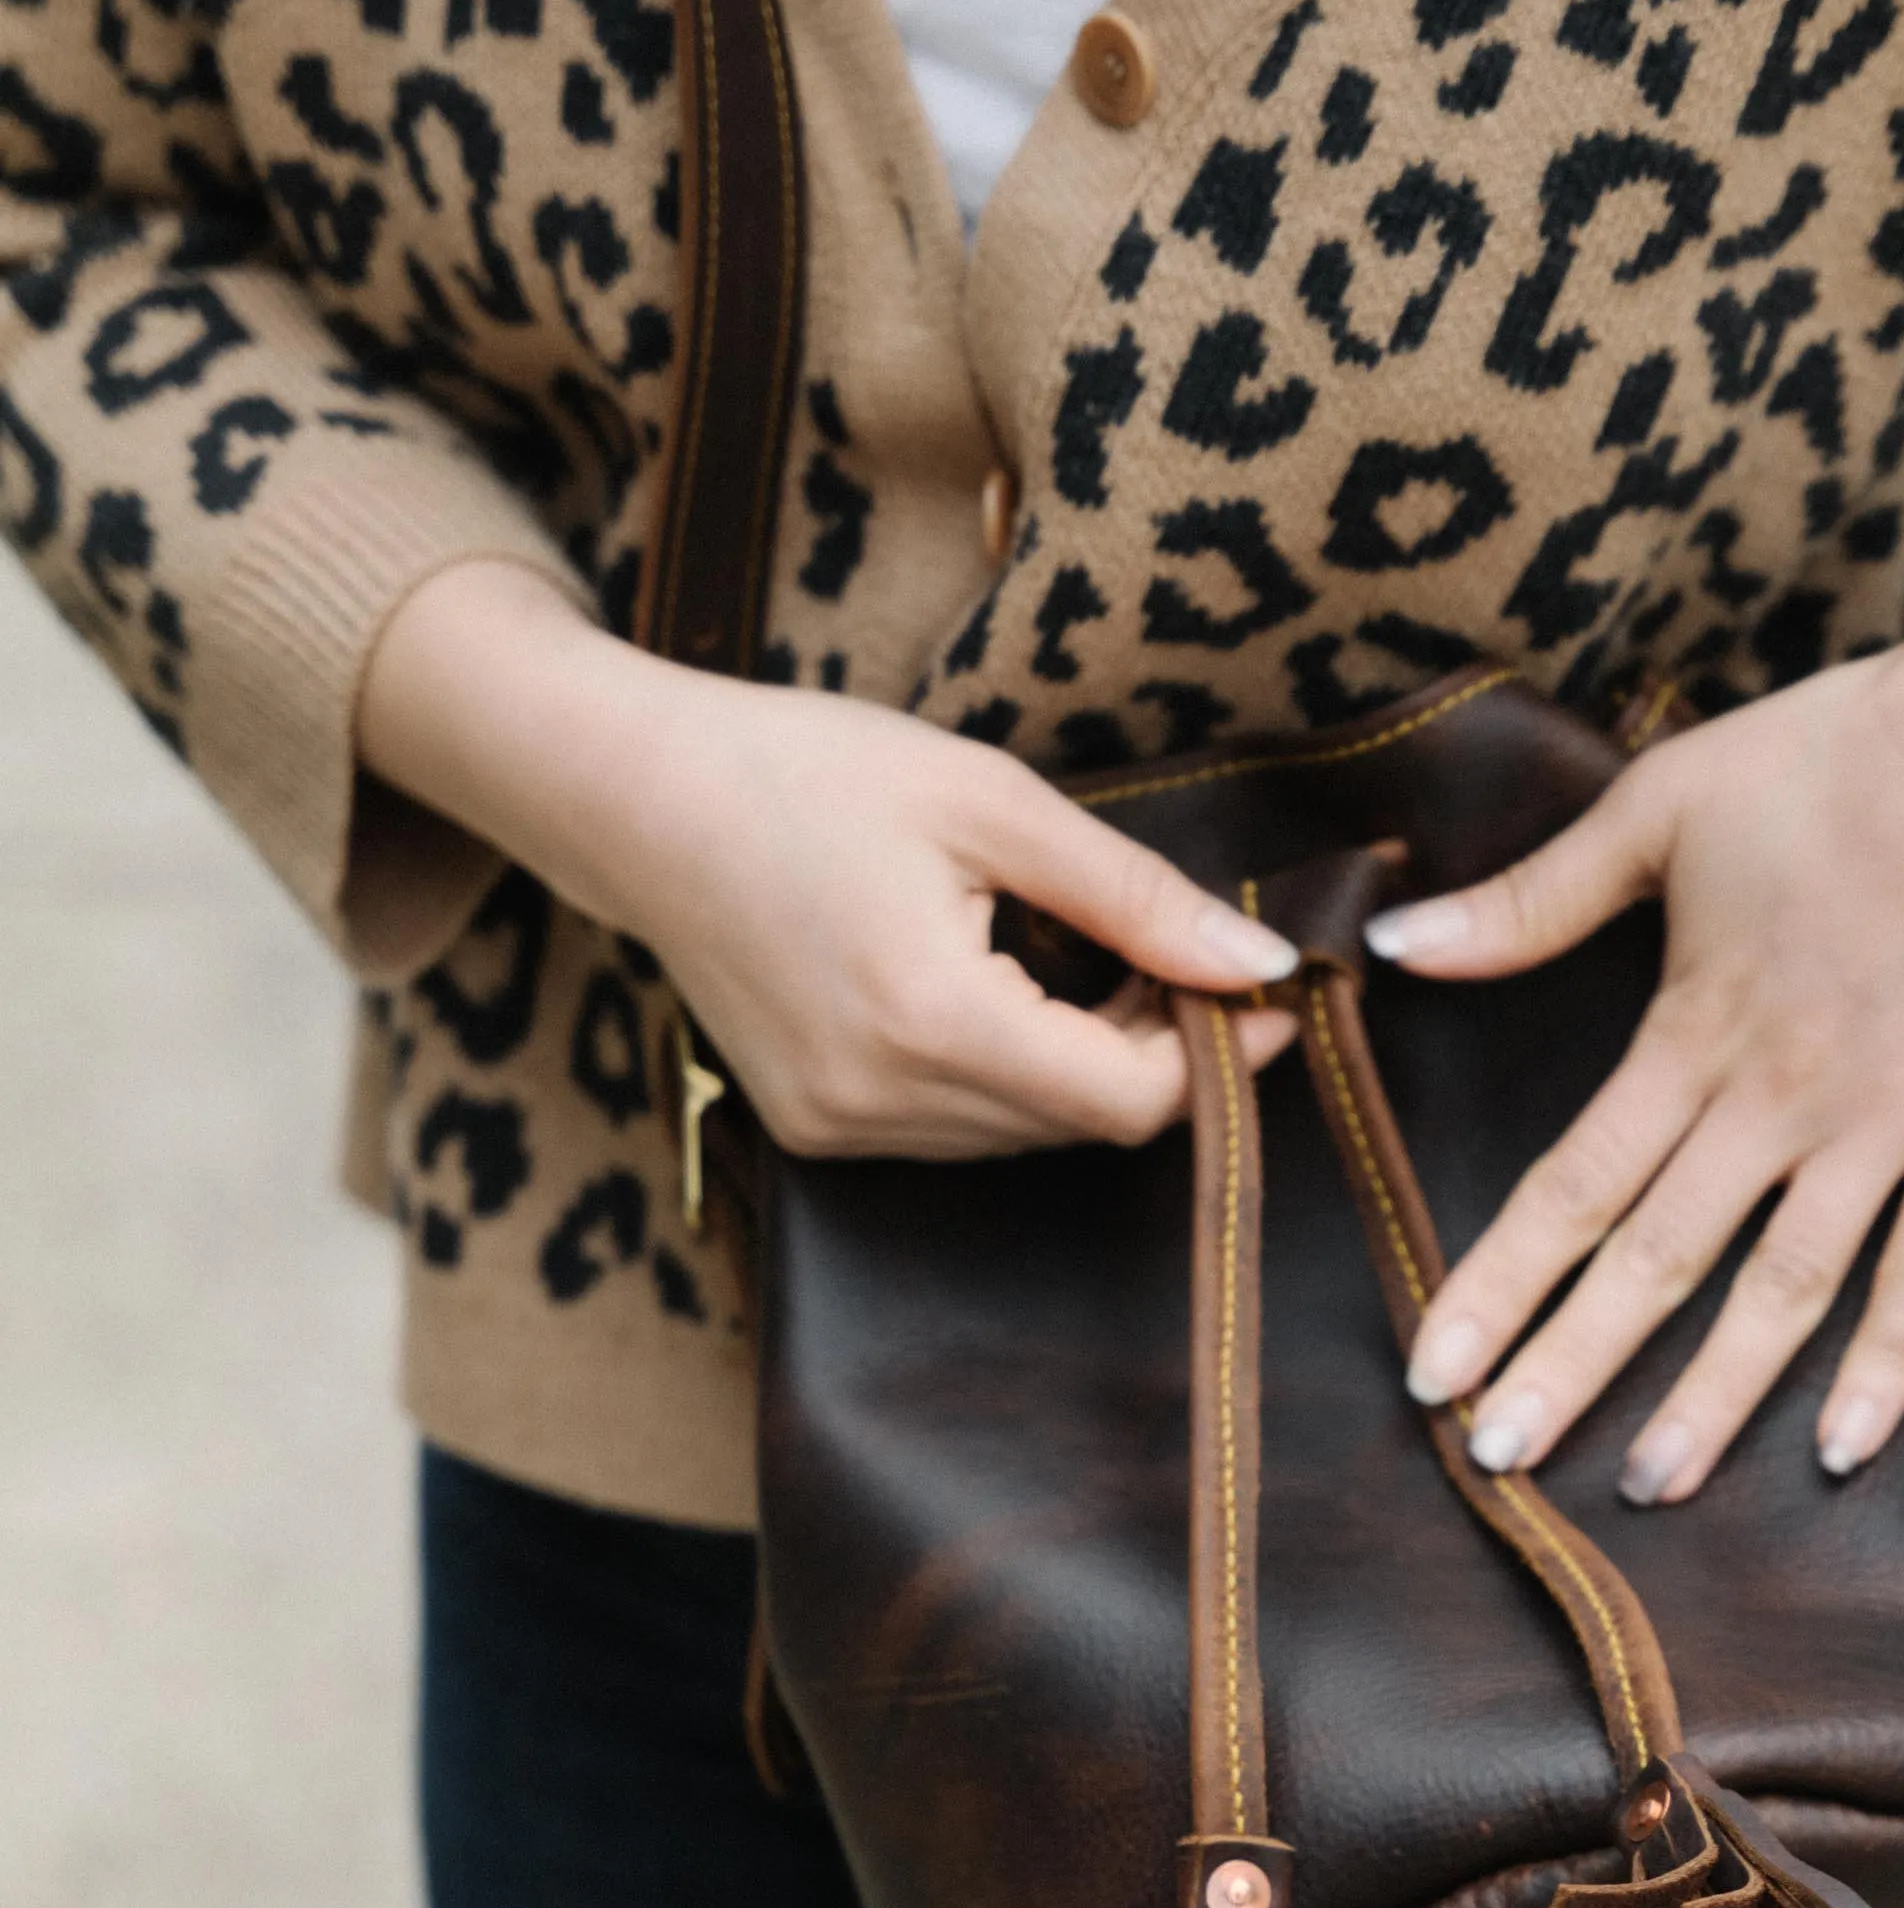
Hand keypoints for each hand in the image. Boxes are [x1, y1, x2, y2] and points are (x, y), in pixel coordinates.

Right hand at [357, 560, 1296, 1156]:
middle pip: (1084, 1123)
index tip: (1266, 992)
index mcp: (931, 1021)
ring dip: (1086, 1066)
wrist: (633, 797)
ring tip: (1095, 963)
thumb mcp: (993, 803)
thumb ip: (1137, 897)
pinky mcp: (814, 1132)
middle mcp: (881, 1102)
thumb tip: (1263, 967)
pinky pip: (958, 1131)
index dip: (1217, 1057)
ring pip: (1027, 1136)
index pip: (1128, 1100)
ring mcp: (838, 1132)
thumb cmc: (809, 771)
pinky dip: (1010, 1076)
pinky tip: (1008, 992)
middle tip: (1184, 956)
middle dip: (1158, 1053)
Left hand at [1366, 557, 1903, 1501]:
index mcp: (1695, 1029)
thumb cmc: (1838, 754)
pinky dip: (1885, 1366)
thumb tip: (1396, 948)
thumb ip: (1532, 899)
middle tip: (1498, 1464)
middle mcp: (1783, 1097)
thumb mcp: (1663, 804)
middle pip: (1658, 1260)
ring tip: (1647, 1485)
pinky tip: (1837, 1450)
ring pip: (1783, 1289)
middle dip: (1570, 1368)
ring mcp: (1891, 1123)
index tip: (1432, 1372)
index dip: (1496, 1285)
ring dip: (1712, 1396)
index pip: (1574, 1186)